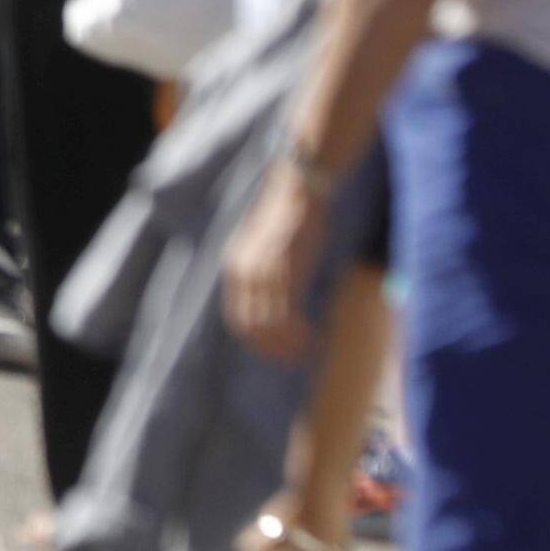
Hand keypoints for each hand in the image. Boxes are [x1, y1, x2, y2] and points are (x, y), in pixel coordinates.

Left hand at [223, 159, 330, 365]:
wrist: (299, 189)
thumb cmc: (288, 217)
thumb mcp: (263, 248)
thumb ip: (260, 274)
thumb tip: (270, 303)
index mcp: (235, 268)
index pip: (238, 321)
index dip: (257, 344)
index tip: (278, 355)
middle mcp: (244, 273)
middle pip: (251, 329)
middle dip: (273, 351)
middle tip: (296, 361)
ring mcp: (264, 272)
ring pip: (271, 327)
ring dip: (290, 346)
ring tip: (308, 352)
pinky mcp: (287, 270)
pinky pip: (288, 315)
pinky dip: (300, 334)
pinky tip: (314, 338)